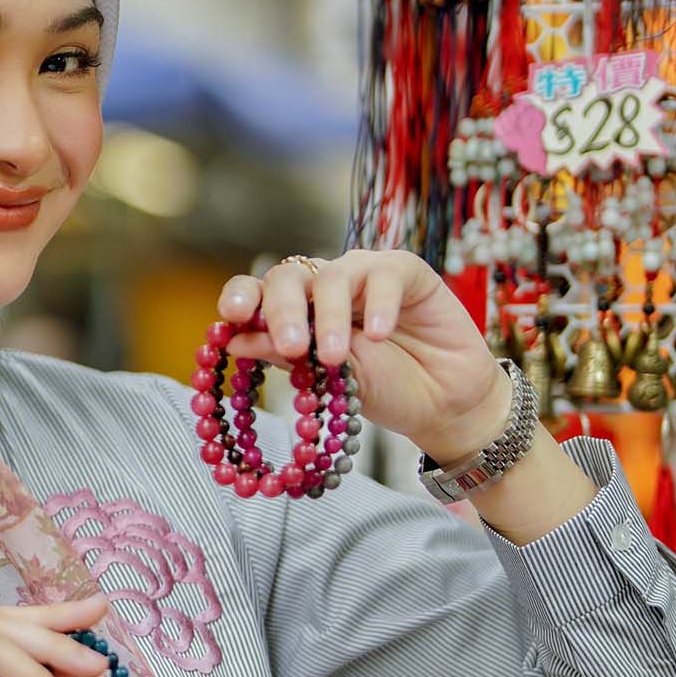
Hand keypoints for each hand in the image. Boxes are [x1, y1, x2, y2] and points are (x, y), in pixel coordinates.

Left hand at [217, 249, 510, 462]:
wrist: (444, 404)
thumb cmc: (384, 390)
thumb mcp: (330, 382)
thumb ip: (287, 357)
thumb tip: (234, 341)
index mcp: (295, 311)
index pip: (257, 291)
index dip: (240, 296)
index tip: (230, 316)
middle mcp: (323, 287)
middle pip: (287, 277)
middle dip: (283, 309)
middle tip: (291, 346)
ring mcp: (364, 275)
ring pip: (332, 276)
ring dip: (330, 317)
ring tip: (336, 357)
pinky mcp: (406, 272)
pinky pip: (385, 275)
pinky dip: (379, 304)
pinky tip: (380, 335)